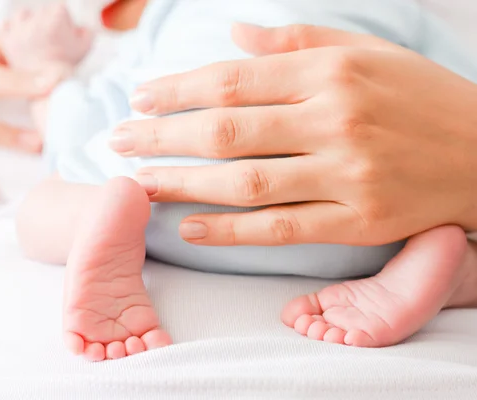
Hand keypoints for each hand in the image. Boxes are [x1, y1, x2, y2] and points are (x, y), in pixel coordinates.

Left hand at [111, 24, 476, 245]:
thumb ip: (295, 42)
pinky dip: (229, 231)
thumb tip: (231, 33)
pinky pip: (279, 229)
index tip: (140, 98)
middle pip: (225, 129)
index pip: (232, 79)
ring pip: (244, 182)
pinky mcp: (357, 222)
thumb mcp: (366, 52)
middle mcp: (335, 120)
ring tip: (138, 182)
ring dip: (182, 183)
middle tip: (118, 142)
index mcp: (332, 71)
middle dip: (161, 136)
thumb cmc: (419, 98)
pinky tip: (189, 226)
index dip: (177, 90)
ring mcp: (346, 176)